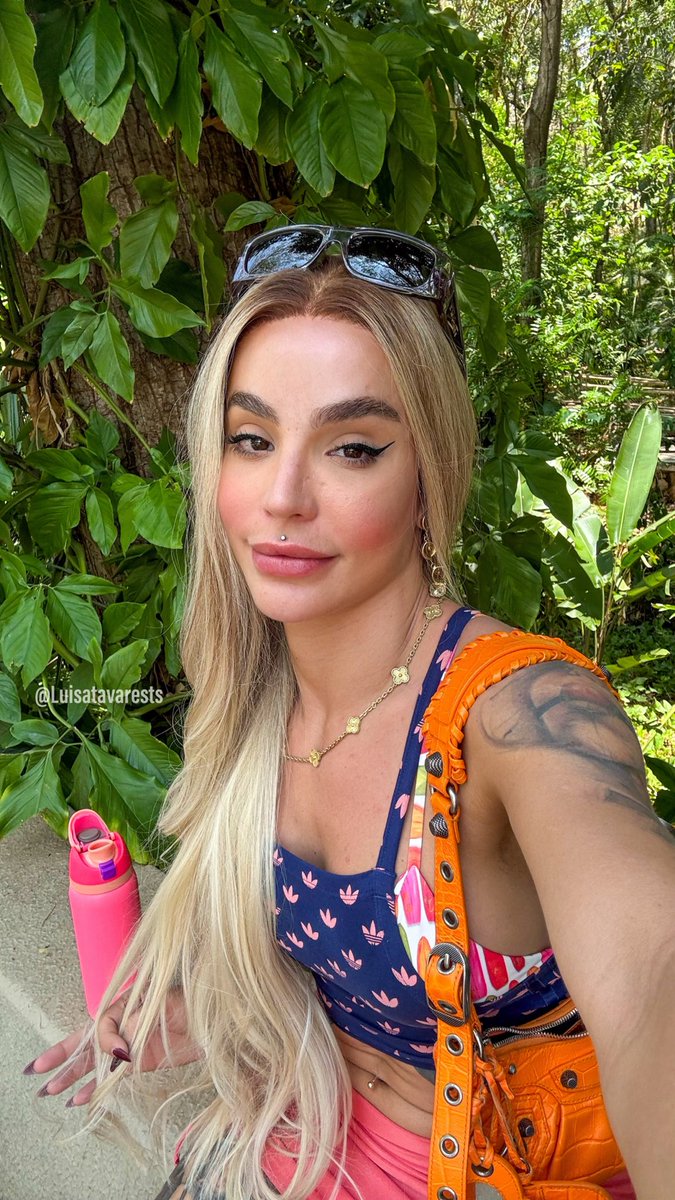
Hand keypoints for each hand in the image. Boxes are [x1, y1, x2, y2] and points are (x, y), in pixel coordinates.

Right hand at [23, 987, 200, 1107]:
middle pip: (88, 1039)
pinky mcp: (140, 1062)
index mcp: (130, 1001)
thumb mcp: (168, 1004)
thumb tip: (118, 1047)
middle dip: (63, 1054)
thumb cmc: (197, 1003)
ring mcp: (131, 1043)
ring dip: (72, 1075)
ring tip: (49, 1089)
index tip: (121, 1053)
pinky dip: (94, 1087)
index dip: (107, 1039)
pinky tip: (78, 1098)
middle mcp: (125, 1022)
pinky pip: (111, 1075)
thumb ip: (139, 1022)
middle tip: (38, 1068)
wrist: (221, 1022)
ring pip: (94, 1060)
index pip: (103, 1021)